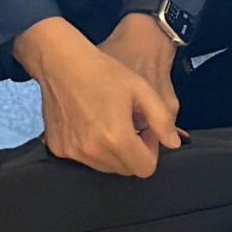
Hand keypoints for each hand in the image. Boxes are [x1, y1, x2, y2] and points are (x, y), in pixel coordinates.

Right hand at [16, 18, 181, 177]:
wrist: (61, 62)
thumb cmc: (103, 71)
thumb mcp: (142, 89)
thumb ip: (162, 120)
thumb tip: (173, 143)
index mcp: (117, 137)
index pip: (145, 168)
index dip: (151, 150)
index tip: (146, 131)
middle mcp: (93, 150)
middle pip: (125, 169)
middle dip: (133, 152)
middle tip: (129, 125)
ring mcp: (73, 151)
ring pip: (105, 167)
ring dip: (113, 152)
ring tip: (110, 122)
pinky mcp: (59, 148)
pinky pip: (83, 159)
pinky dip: (92, 148)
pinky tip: (91, 123)